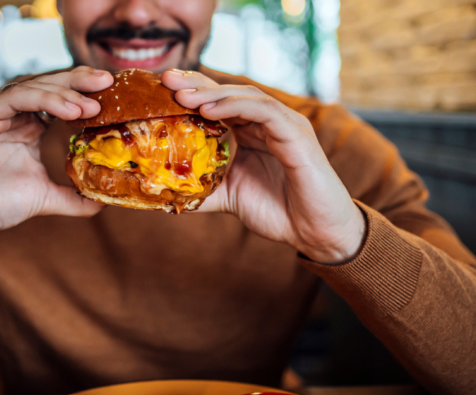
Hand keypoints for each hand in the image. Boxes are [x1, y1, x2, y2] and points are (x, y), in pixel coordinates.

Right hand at [0, 67, 112, 238]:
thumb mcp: (42, 199)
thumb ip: (71, 199)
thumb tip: (102, 203)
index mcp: (27, 126)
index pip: (62, 100)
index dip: (87, 94)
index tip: (117, 98)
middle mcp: (12, 113)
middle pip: (52, 85)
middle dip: (81, 81)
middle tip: (110, 82)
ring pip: (35, 87)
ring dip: (66, 90)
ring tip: (93, 100)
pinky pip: (14, 98)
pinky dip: (43, 99)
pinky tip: (69, 108)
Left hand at [163, 70, 364, 263]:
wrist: (315, 233)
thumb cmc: (278, 212)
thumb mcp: (228, 198)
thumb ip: (202, 190)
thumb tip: (164, 193)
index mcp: (252, 132)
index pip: (219, 103)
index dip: (191, 93)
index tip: (161, 89)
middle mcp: (268, 123)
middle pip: (229, 93)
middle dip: (196, 84)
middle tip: (166, 80)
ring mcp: (285, 125)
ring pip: (245, 96)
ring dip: (212, 93)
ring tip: (183, 96)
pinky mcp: (297, 135)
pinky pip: (264, 111)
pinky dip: (235, 106)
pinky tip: (209, 110)